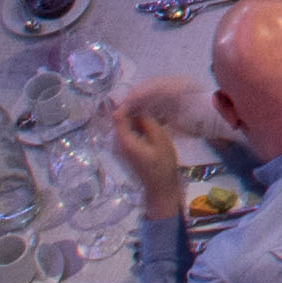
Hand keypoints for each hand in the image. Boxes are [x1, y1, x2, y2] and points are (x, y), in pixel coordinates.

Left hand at [110, 80, 203, 203]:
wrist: (161, 187)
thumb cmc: (162, 164)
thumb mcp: (160, 140)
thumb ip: (148, 122)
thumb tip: (140, 109)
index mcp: (125, 140)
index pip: (119, 115)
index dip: (128, 103)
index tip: (142, 95)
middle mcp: (120, 143)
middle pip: (121, 119)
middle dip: (133, 107)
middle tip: (150, 98)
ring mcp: (123, 147)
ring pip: (126, 124)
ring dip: (137, 115)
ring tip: (152, 107)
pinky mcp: (129, 149)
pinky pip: (130, 131)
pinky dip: (138, 124)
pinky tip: (151, 121)